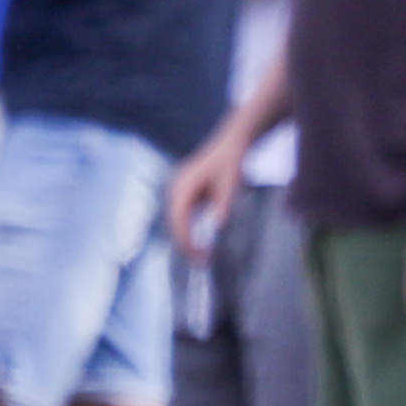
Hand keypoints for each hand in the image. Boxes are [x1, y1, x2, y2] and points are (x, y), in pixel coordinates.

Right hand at [163, 134, 246, 254]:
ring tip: (200, 255)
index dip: (187, 241)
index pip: (179, 220)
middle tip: (201, 262)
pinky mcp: (184, 192)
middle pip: (174, 223)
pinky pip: (181, 215)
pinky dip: (187, 229)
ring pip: (175, 221)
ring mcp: (177, 189)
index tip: (200, 257)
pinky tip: (198, 242)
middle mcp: (175, 187)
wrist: (232, 143)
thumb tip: (217, 226)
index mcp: (183, 185)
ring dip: (185, 238)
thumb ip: (223, 204)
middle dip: (185, 244)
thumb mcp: (231, 184)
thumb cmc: (231, 162)